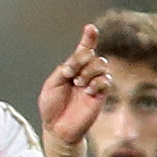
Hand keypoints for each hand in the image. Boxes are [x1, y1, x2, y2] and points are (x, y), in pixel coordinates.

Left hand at [38, 24, 110, 152]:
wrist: (57, 128)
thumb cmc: (52, 107)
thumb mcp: (51, 85)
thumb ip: (63, 71)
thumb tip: (74, 63)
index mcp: (72, 68)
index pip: (83, 50)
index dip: (88, 38)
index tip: (90, 28)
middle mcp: (85, 73)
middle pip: (92, 55)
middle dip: (81, 59)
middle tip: (69, 73)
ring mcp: (93, 83)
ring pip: (101, 64)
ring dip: (88, 71)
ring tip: (78, 84)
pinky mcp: (100, 94)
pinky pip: (106, 80)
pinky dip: (96, 82)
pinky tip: (87, 91)